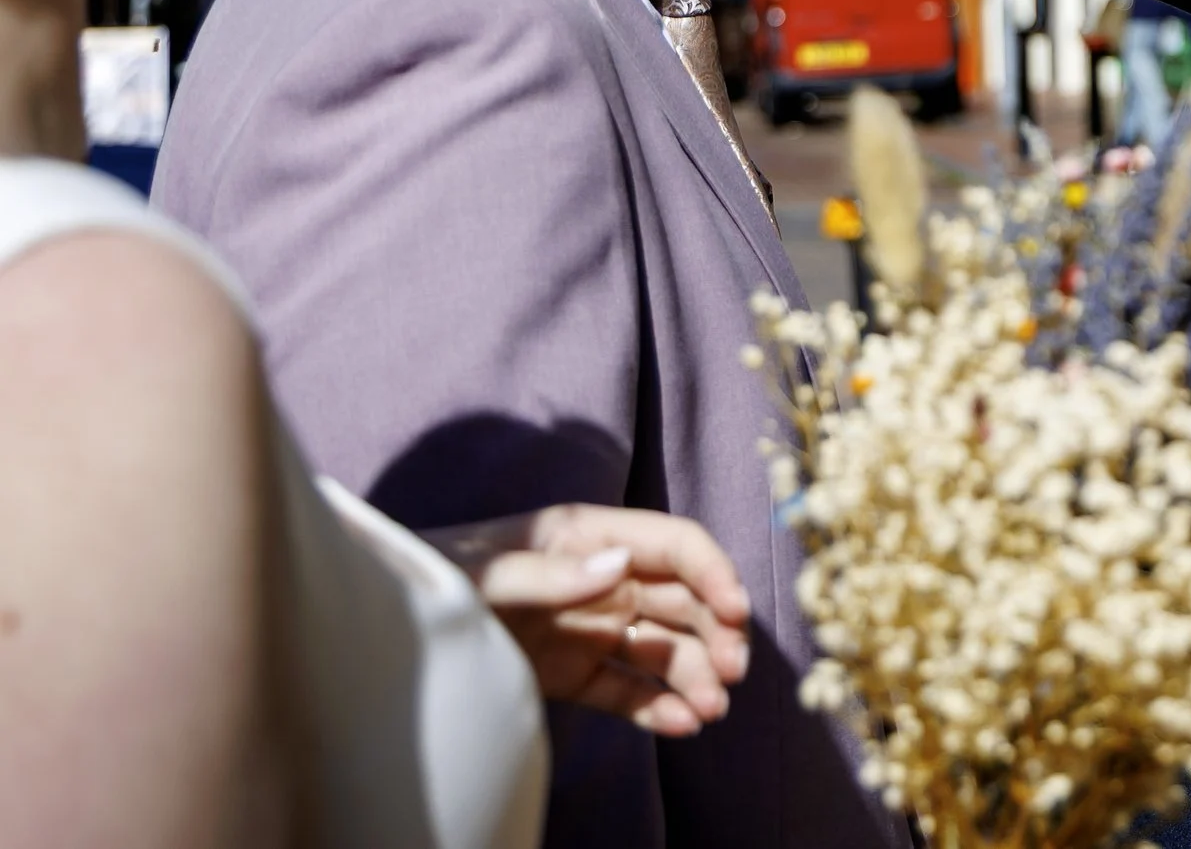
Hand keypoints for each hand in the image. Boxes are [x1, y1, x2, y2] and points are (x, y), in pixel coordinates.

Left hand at [423, 504, 752, 737]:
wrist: (382, 632)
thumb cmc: (431, 580)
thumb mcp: (482, 573)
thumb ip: (550, 572)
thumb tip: (621, 565)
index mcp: (588, 537)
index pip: (672, 545)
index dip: (711, 572)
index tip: (735, 611)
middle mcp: (601, 579)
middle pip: (682, 600)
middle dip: (716, 632)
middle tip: (731, 673)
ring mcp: (590, 629)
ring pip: (664, 649)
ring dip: (696, 675)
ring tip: (710, 710)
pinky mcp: (573, 675)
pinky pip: (629, 690)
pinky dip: (659, 707)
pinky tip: (682, 724)